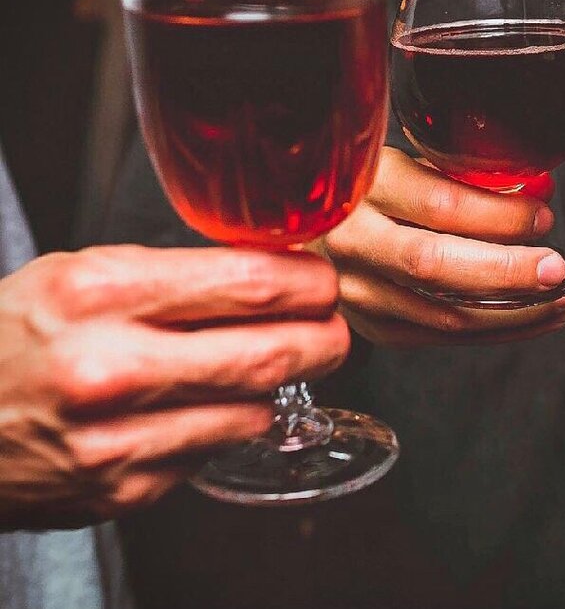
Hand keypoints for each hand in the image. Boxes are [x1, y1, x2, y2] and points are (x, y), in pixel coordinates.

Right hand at [0, 245, 348, 529]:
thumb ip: (178, 274)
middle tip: (335, 329)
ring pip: (256, 410)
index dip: (310, 282)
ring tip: (271, 363)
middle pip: (272, 353)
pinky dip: (230, 423)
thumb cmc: (19, 334)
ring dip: (281, 385)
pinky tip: (209, 404)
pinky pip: (215, 450)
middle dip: (326, 338)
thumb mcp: (84, 274)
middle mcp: (111, 367)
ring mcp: (117, 438)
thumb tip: (278, 272)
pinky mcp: (122, 490)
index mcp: (101, 292)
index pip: (251, 283)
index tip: (324, 281)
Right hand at [324, 148, 564, 347]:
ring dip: (518, 311)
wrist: (313, 235)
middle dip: (510, 271)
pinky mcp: (377, 328)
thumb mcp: (413, 165)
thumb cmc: (377, 191)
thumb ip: (469, 177)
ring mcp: (360, 292)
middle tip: (560, 269)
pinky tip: (538, 316)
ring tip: (563, 296)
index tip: (542, 216)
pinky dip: (501, 330)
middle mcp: (354, 242)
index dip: (499, 215)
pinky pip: (446, 338)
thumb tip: (539, 191)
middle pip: (437, 265)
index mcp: (366, 186)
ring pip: (446, 314)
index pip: (439, 204)